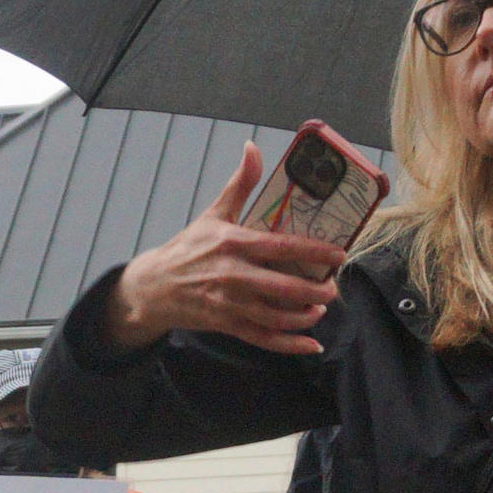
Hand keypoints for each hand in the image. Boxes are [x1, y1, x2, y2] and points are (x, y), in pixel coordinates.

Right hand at [101, 140, 346, 357]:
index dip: (315, 251)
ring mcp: (229, 303)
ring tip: (320, 308)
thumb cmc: (188, 249)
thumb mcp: (213, 214)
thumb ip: (239, 184)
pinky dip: (289, 345)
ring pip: (276, 316)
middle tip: (333, 287)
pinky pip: (263, 339)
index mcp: (234, 243)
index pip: (282, 246)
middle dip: (316, 290)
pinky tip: (310, 345)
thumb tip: (252, 148)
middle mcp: (233, 275)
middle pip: (284, 287)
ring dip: (304, 317)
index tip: (339, 254)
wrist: (153, 287)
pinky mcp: (226, 324)